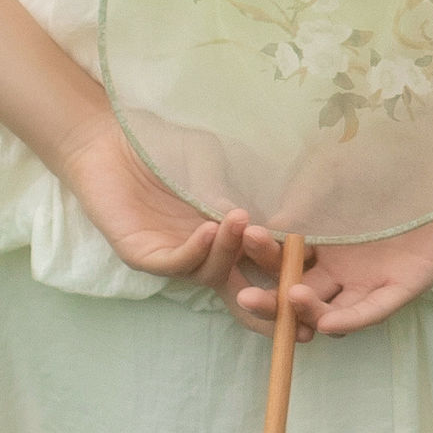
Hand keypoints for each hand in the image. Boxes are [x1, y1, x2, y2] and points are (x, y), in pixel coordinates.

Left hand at [64, 126, 278, 295]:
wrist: (109, 136)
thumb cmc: (166, 146)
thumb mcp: (217, 163)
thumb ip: (245, 186)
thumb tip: (292, 209)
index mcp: (228, 238)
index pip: (267, 267)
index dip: (293, 273)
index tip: (322, 267)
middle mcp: (204, 256)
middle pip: (245, 290)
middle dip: (272, 295)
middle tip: (296, 280)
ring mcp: (174, 258)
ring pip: (212, 274)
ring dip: (230, 251)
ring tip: (239, 220)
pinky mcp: (143, 255)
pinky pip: (175, 263)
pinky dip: (196, 250)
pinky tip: (208, 229)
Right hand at [235, 194, 432, 340]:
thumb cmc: (380, 160)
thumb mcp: (326, 177)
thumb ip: (296, 205)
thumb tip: (258, 229)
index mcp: (321, 245)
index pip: (280, 265)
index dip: (258, 263)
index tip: (236, 249)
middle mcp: (343, 269)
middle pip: (299, 296)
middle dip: (270, 301)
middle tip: (245, 296)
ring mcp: (372, 280)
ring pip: (332, 309)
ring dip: (307, 311)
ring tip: (290, 297)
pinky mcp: (404, 286)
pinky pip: (374, 310)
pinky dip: (350, 318)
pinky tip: (326, 321)